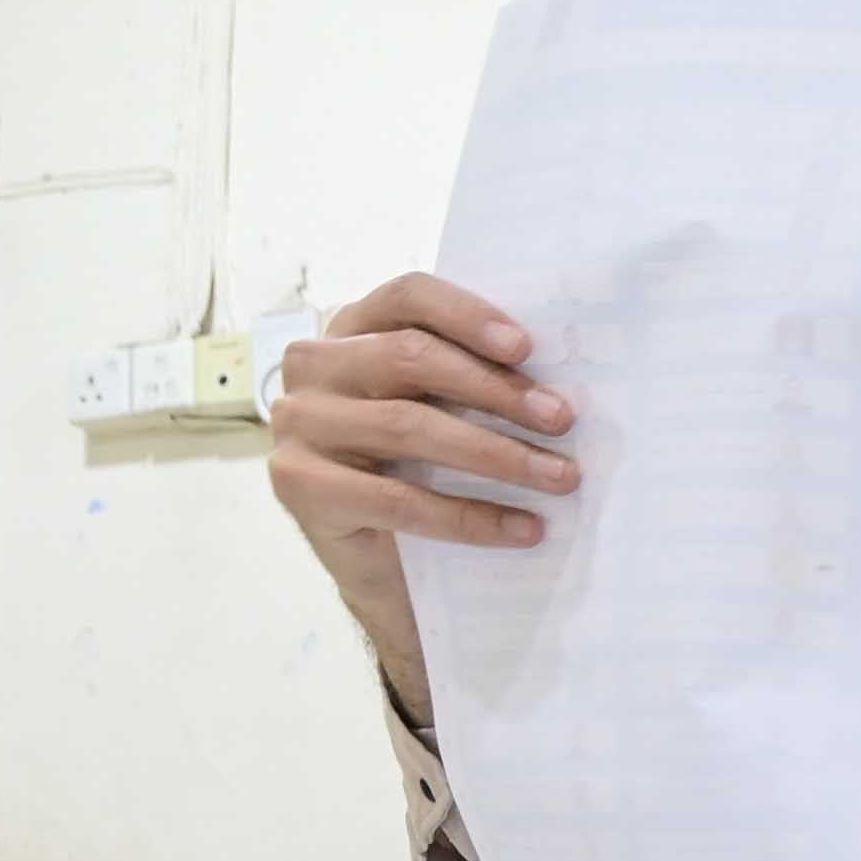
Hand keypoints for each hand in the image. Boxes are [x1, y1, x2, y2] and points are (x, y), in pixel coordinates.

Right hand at [264, 272, 576, 717]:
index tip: (527, 348)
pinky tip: (524, 529)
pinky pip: (399, 499)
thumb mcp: (443, 410)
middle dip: (496, 389)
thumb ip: (471, 378)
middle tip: (562, 419)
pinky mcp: (299, 485)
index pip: (407, 296)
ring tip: (559, 476)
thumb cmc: (423, 471)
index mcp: (351, 327)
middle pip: (410, 357)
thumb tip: (554, 378)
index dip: (467, 315)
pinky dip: (470, 517)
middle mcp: (314, 365)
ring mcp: (298, 423)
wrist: (383, 564)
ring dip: (496, 453)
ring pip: (407, 425)